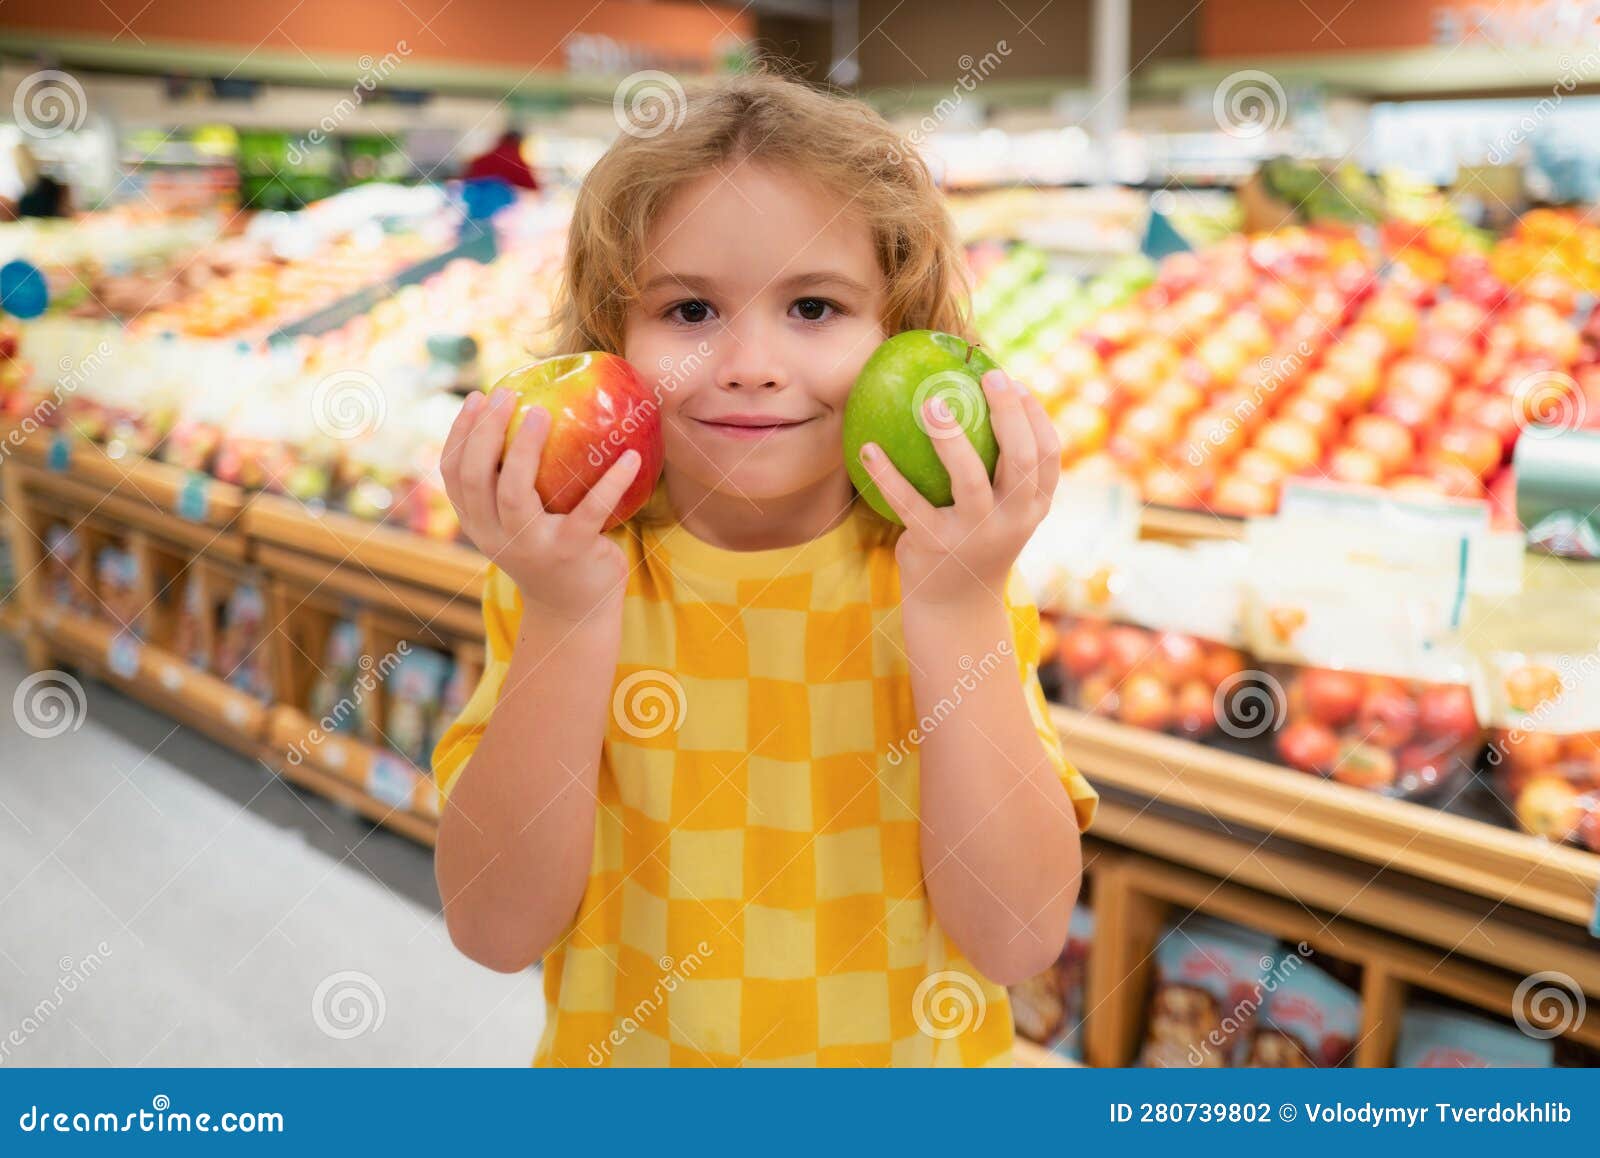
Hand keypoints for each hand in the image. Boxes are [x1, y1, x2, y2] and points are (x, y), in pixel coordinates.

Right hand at [440, 388, 641, 624]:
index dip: (460, 434)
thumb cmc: (550, 551)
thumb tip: (526, 414)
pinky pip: (590, 511)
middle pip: (477, 478)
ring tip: (542, 412)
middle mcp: (497, 536)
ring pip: (515, 494)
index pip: (454, 474)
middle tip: (506, 394)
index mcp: (480, 524)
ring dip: (525, 449)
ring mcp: (532, 546)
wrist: (575, 612)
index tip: (477, 396)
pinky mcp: (571, 552)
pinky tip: (629, 456)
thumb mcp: (519, 523)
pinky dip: (611, 482)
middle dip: (486, 432)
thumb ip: (511, 485)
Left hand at [857, 368, 1058, 606]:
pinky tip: (868, 447)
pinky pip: (908, 503)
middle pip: (1022, 459)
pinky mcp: (935, 546)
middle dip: (1009, 413)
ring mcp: (975, 535)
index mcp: (1033, 506)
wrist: (954, 606)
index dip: (1035, 415)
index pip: (1048, 454)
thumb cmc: (976, 541)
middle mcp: (1012, 519)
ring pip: (970, 480)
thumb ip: (1003, 471)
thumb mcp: (1002, 511)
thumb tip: (980, 400)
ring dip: (951, 438)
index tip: (1014, 381)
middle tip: (988, 376)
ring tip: (931, 404)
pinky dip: (886, 474)